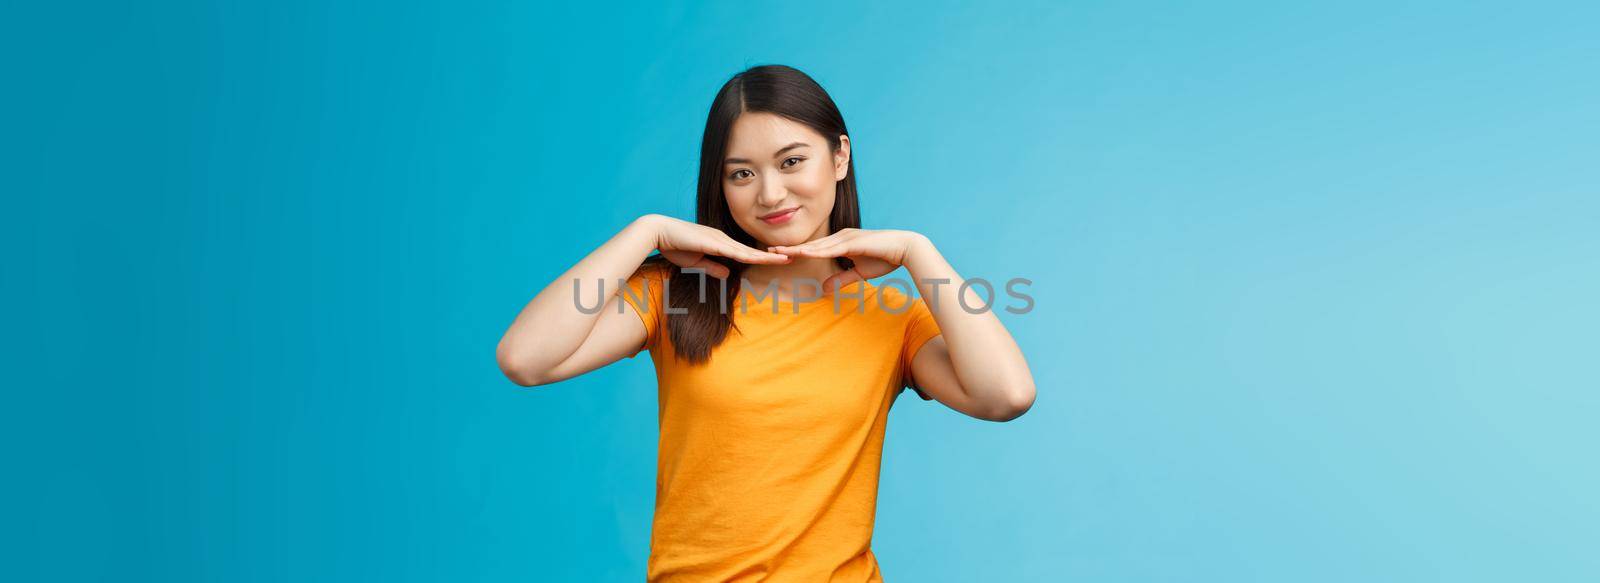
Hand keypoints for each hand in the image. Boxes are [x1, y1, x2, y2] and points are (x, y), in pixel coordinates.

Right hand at [641, 214, 789, 278]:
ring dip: (767, 256)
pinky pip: (735, 251)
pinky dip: (750, 256)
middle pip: (753, 250)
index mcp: (721, 243)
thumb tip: (727, 275)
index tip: (780, 260)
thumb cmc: (674, 246)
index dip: (764, 257)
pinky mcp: (713, 242)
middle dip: (773, 255)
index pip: (746, 253)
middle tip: (793, 257)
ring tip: (785, 258)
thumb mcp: (697, 262)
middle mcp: (724, 239)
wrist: (658, 232)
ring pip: (748, 251)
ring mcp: (719, 239)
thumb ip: (712, 267)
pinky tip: (762, 259)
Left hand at [769, 228, 927, 291]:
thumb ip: (841, 279)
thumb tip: (825, 290)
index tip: (780, 254)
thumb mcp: (858, 273)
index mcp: (841, 241)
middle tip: (768, 250)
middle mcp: (840, 236)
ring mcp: (845, 238)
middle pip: (810, 244)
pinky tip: (801, 253)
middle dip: (789, 248)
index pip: (814, 248)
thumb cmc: (885, 259)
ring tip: (777, 251)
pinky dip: (814, 251)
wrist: (905, 249)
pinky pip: (829, 249)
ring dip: (796, 249)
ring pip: (815, 245)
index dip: (797, 251)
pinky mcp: (851, 242)